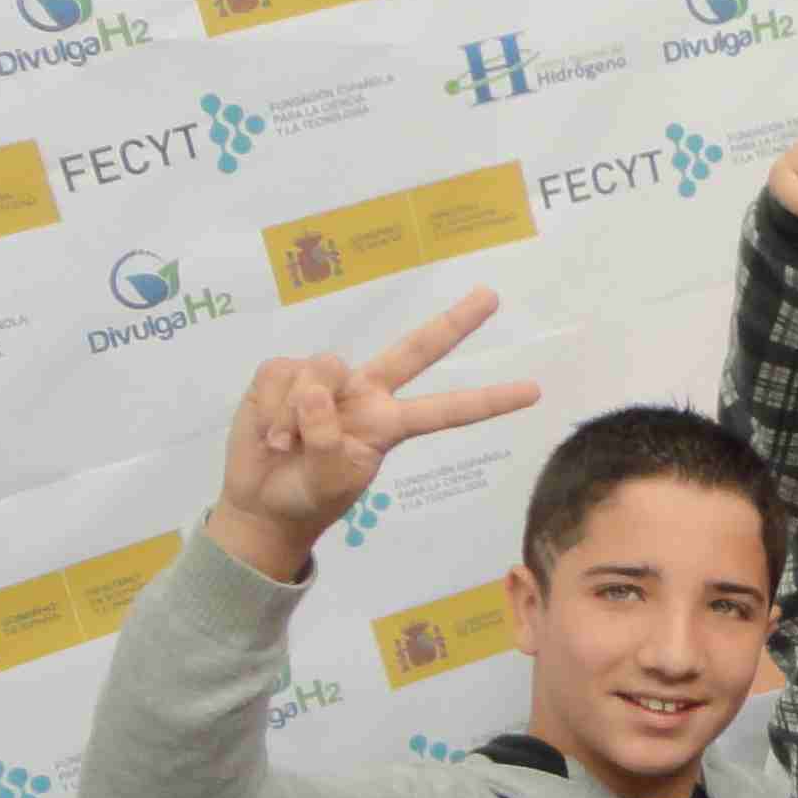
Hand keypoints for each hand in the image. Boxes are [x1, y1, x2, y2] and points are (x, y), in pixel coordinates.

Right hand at [210, 289, 542, 569]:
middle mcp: (367, 393)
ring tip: (288, 445)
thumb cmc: (309, 493)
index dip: (489, 401)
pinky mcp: (285, 372)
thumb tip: (317, 392)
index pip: (448, 410)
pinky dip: (270, 408)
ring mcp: (327, 379)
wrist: (263, 502)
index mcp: (392, 423)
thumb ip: (328, 440)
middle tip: (493, 296)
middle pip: (417, 351)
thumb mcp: (331, 479)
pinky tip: (269, 432)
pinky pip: (281, 376)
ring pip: (324, 370)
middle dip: (455, 323)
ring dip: (297, 414)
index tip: (534, 392)